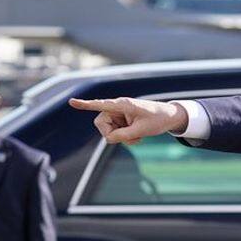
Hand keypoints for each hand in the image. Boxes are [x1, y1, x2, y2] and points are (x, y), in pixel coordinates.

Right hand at [69, 97, 187, 144]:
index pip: (101, 105)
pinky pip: (115, 132)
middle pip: (101, 123)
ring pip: (108, 130)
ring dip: (120, 137)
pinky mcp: (122, 120)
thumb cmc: (157, 119)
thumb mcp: (141, 130)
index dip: (86, 104)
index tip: (71, 102)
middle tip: (129, 138)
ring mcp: (119, 114)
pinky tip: (137, 136)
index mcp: (123, 105)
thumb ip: (123, 135)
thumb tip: (108, 139)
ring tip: (137, 136)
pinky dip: (124, 137)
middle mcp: (118, 108)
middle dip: (111, 134)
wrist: (169, 117)